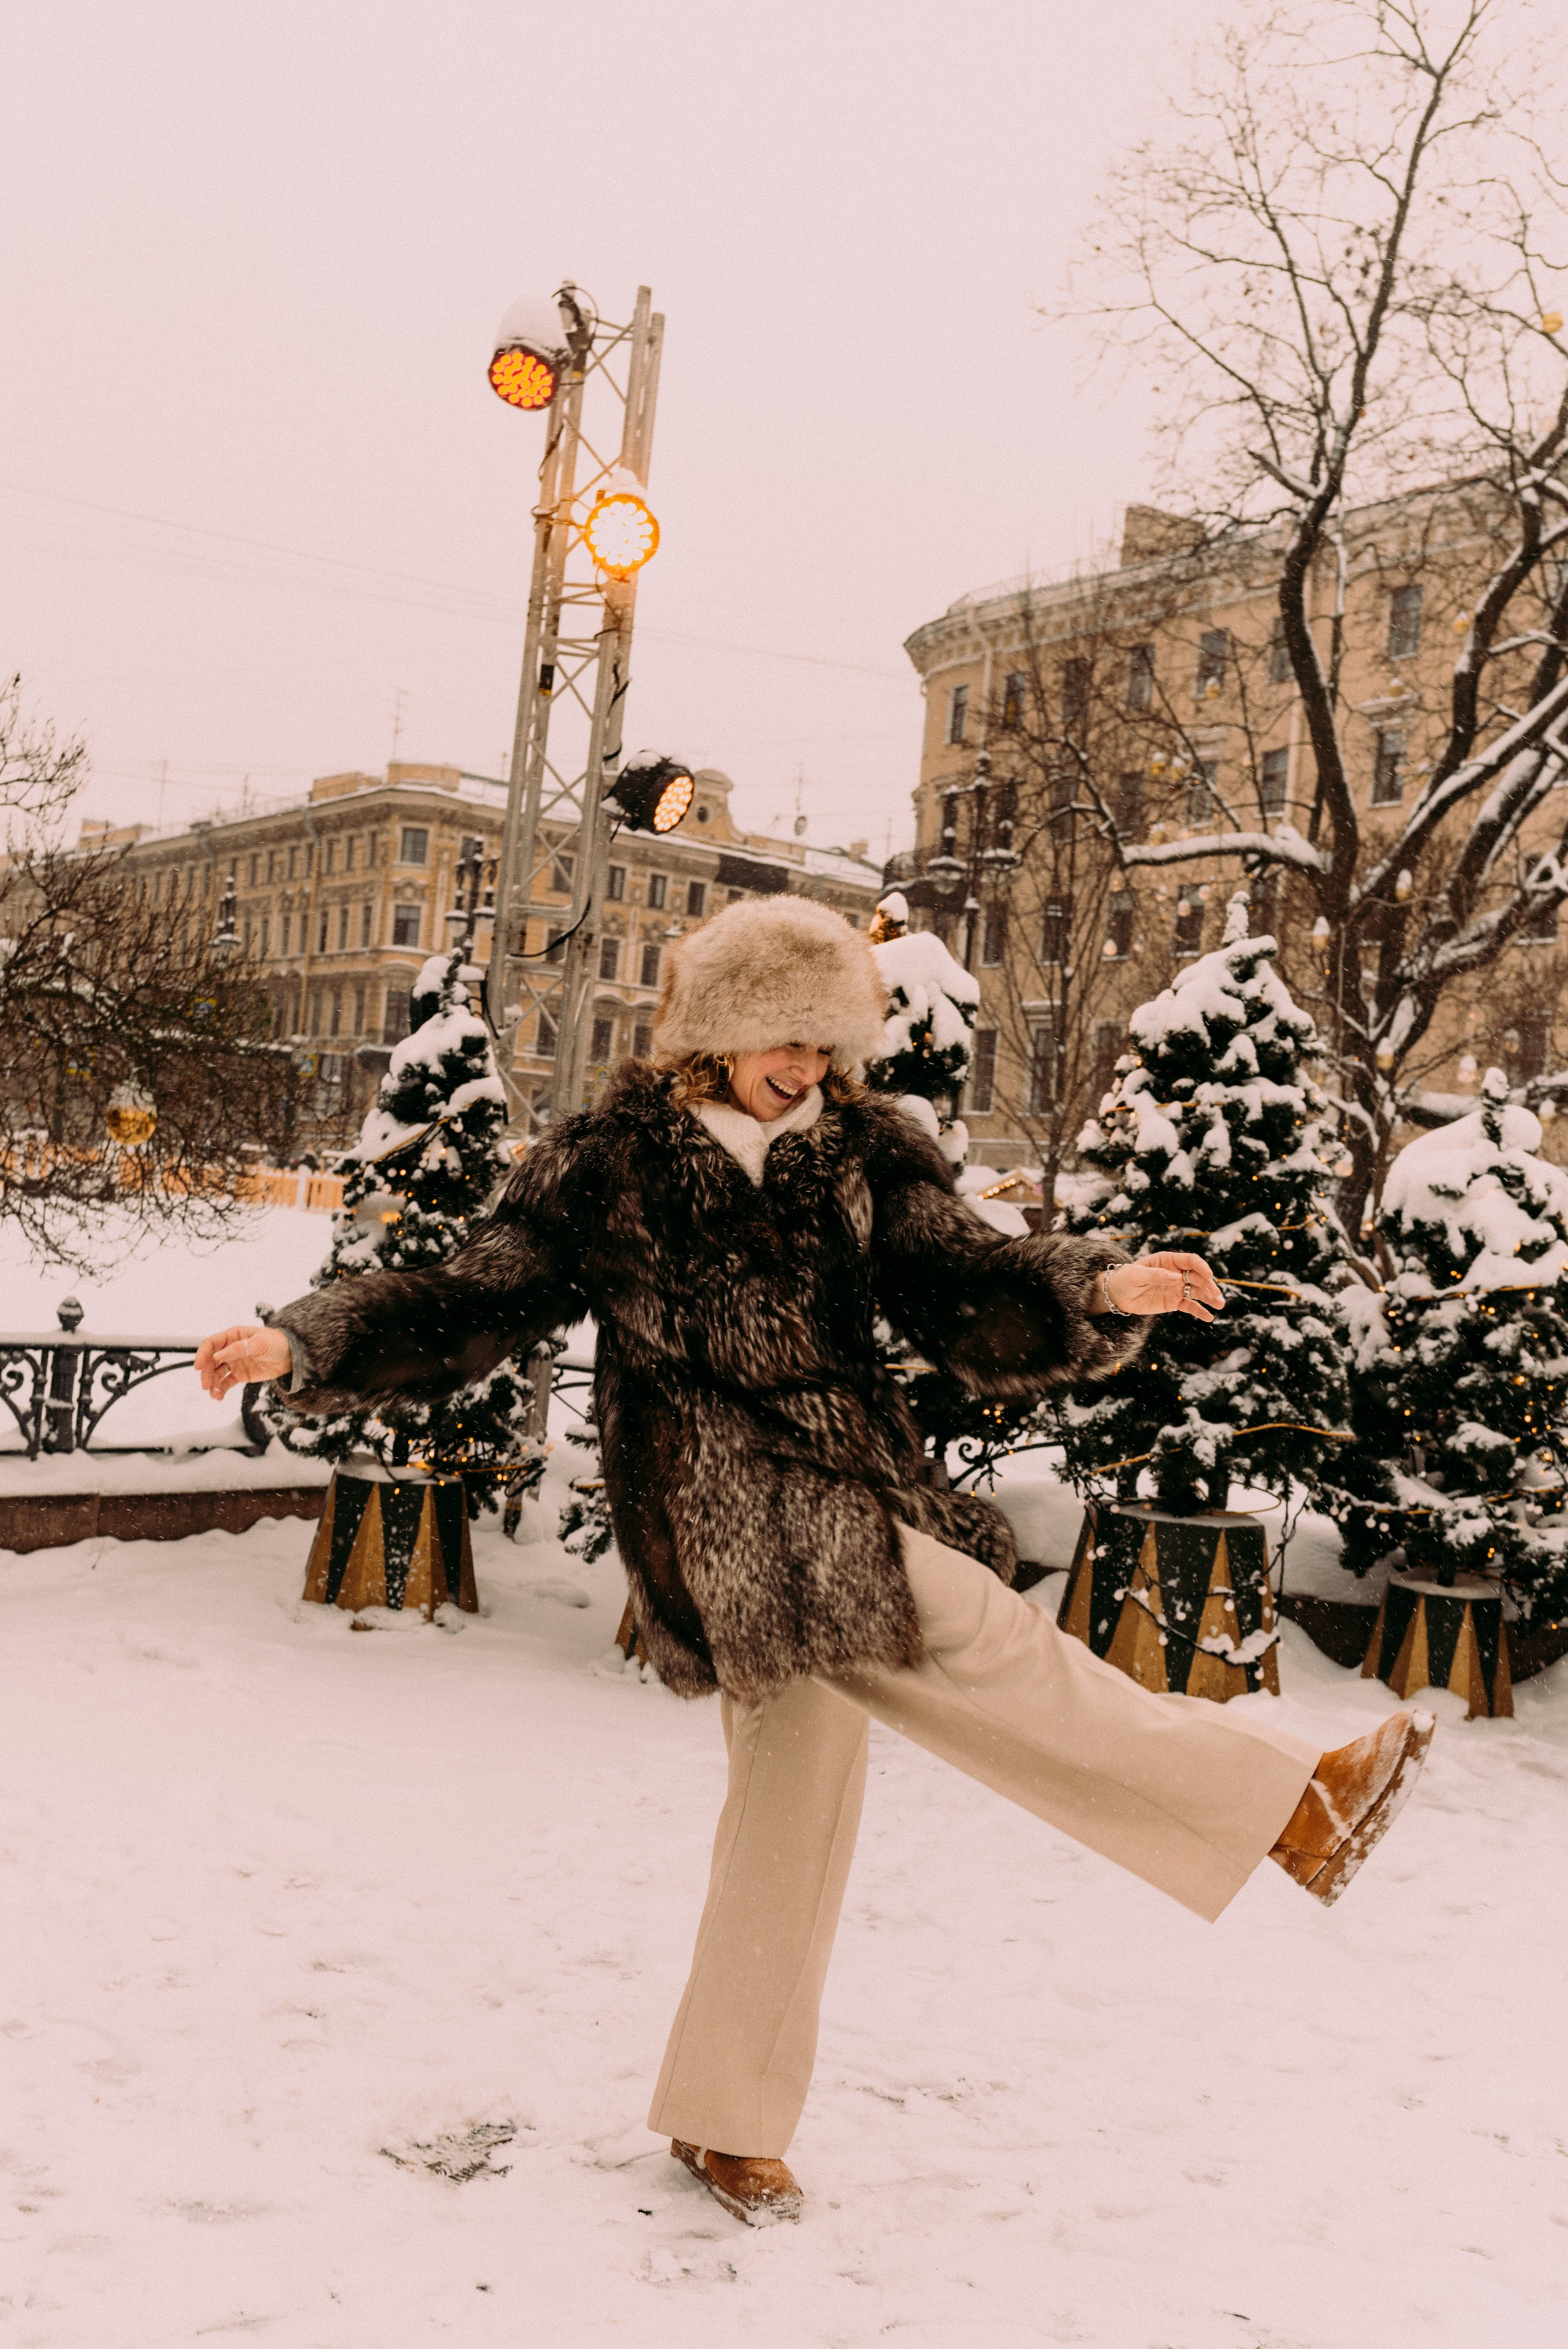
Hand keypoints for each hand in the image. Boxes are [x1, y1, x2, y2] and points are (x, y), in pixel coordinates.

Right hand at [195, 1323, 292, 1399]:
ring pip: (215, 1373)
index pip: (211, 1344)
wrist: (292, 1356)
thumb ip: (239, 1348)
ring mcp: (233, 1362)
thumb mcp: (260, 1343)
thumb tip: (218, 1355)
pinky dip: (220, 1390)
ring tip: (213, 1394)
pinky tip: (218, 1397)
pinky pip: (225, 1383)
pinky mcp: (239, 1375)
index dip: (202, 1354)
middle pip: (210, 1361)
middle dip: (205, 1373)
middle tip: (206, 1385)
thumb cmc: (276, 1343)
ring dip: (211, 1384)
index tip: (197, 1367)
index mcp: (232, 1336)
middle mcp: (229, 1349)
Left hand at [1104, 1252, 1223, 1322]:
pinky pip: (1190, 1306)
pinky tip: (1209, 1317)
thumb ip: (1157, 1275)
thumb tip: (1177, 1277)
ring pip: (1197, 1292)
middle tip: (1216, 1295)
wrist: (1117, 1295)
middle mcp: (1176, 1273)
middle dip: (1209, 1285)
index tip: (1209, 1275)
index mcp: (1168, 1261)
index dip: (1201, 1267)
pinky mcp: (1174, 1302)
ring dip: (1210, 1297)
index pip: (1190, 1261)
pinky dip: (1200, 1311)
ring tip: (1220, 1304)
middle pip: (1198, 1277)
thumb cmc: (1125, 1278)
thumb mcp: (1137, 1275)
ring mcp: (1177, 1288)